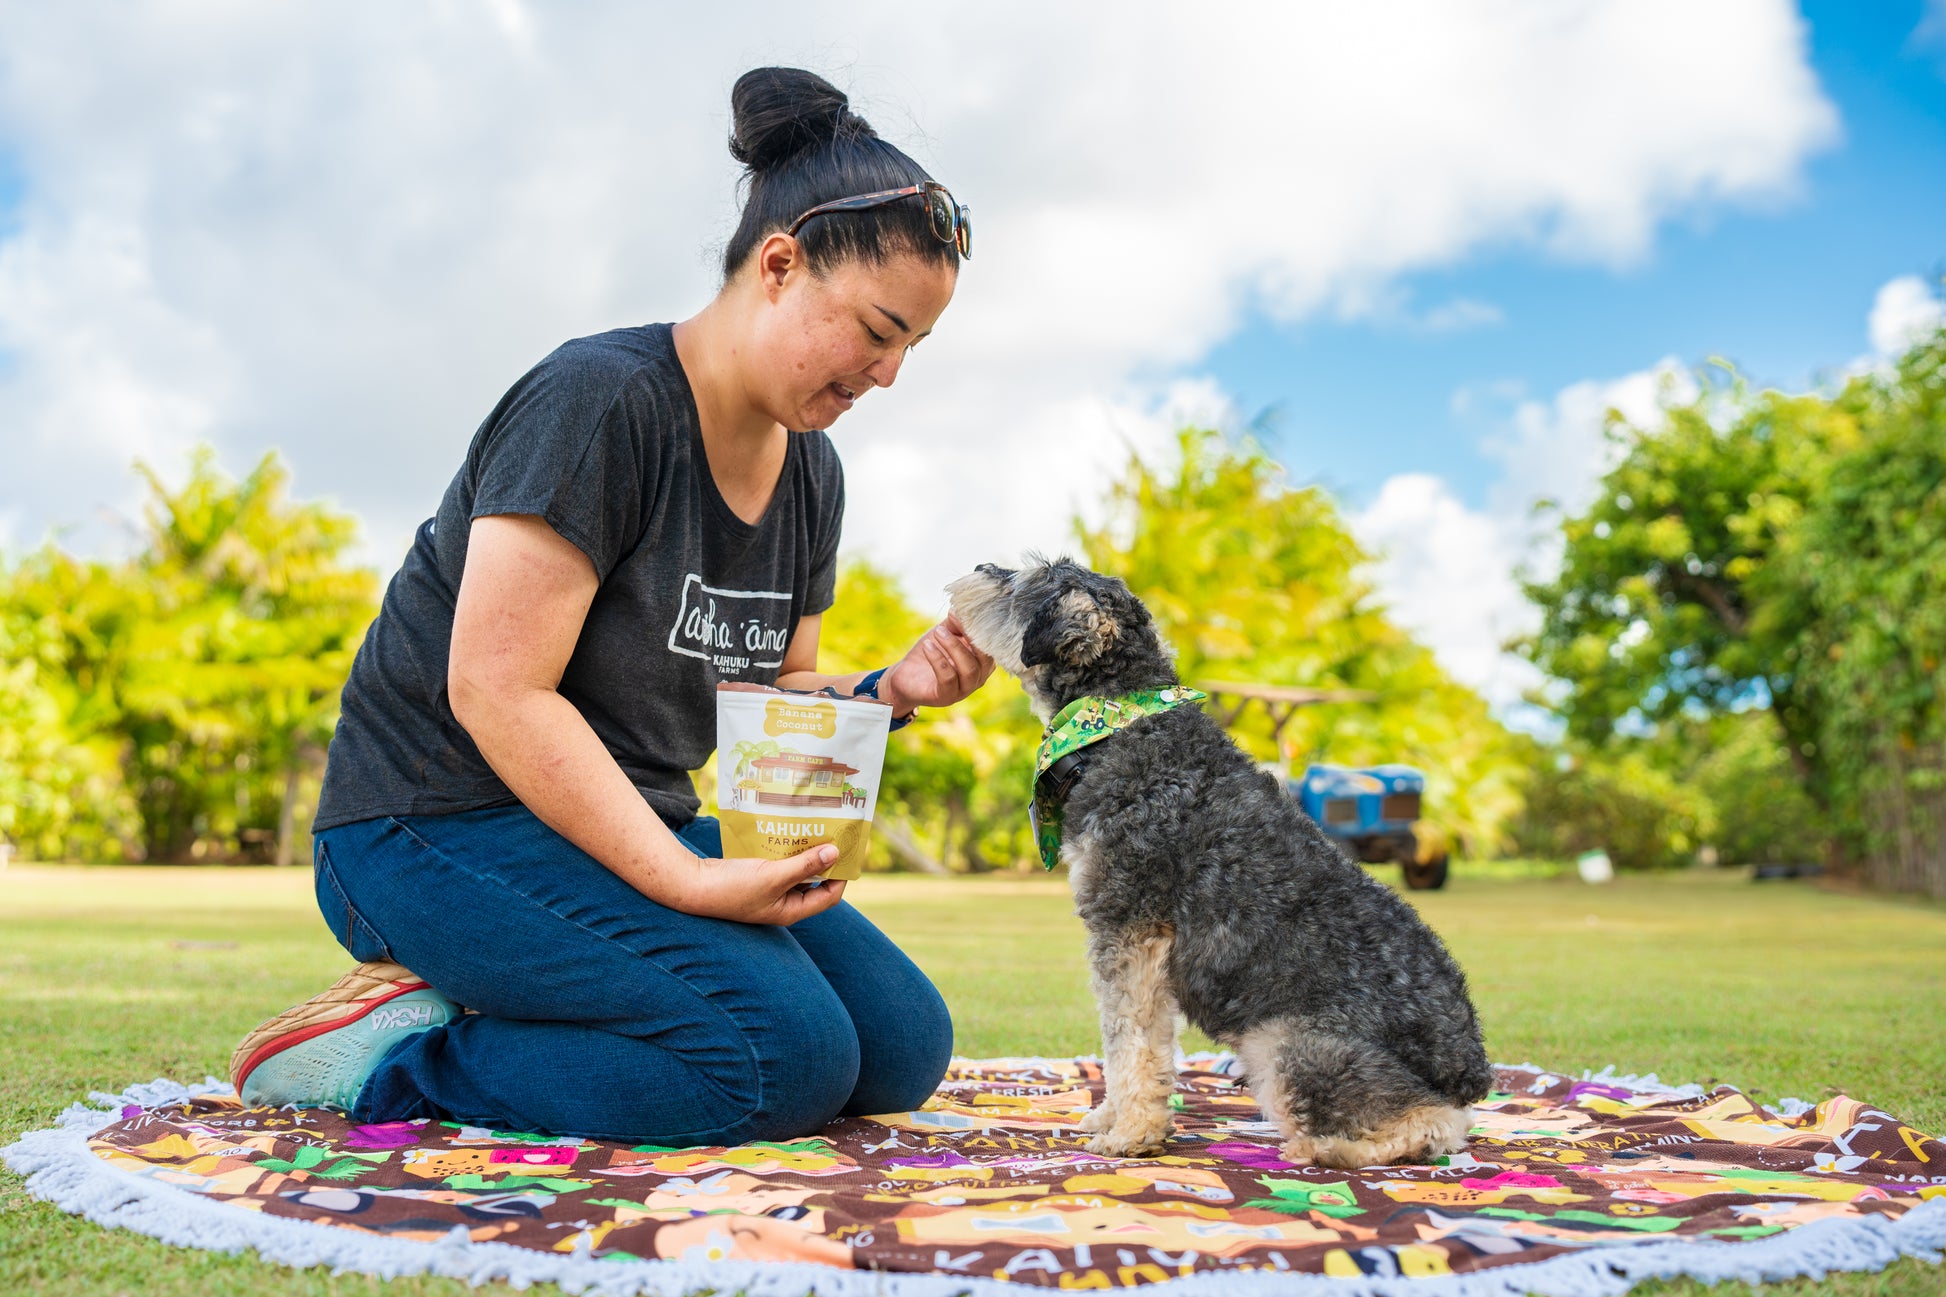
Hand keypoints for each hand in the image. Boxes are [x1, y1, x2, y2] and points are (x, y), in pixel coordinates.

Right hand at [674, 845, 847, 924]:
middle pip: (814, 881)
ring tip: (815, 828)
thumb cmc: (733, 888)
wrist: (693, 885)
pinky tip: (789, 831)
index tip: (848, 851)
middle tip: (834, 835)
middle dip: (824, 859)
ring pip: (797, 869)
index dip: (841, 875)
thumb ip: (804, 865)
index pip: (829, 896)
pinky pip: (780, 862)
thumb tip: (834, 853)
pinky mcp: (758, 877)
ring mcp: (770, 890)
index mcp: (791, 910)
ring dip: (805, 851)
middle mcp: (784, 902)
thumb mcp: (773, 876)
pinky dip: (787, 849)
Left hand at [882, 614, 994, 714]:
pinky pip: (948, 678)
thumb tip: (960, 607)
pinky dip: (938, 660)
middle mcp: (979, 677)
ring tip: (937, 633)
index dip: (980, 628)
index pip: (990, 645)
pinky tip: (927, 646)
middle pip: (984, 658)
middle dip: (968, 637)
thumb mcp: (944, 633)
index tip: (964, 612)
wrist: (905, 676)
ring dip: (953, 647)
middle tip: (948, 622)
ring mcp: (964, 690)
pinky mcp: (946, 697)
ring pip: (968, 669)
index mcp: (983, 661)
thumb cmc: (930, 653)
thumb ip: (955, 623)